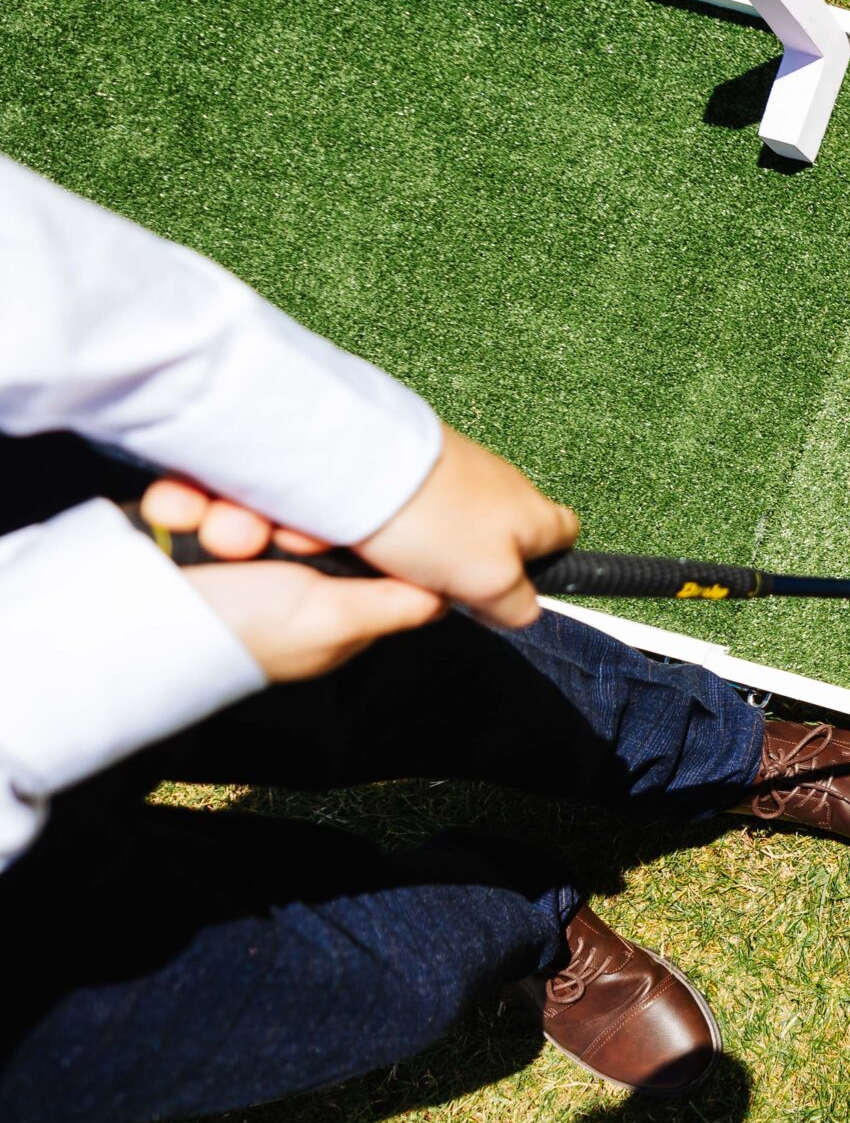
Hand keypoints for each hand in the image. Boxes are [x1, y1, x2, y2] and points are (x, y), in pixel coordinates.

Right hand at [140, 477, 447, 680]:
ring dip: (228, 507)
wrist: (125, 627)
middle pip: (307, 507)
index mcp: (336, 596)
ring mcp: (236, 548)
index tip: (325, 524)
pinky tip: (177, 519)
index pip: (367, 537)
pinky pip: (196, 490)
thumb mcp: (332, 620)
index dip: (353, 517)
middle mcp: (289, 570)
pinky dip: (184, 502)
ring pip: (250, 492)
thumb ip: (394, 605)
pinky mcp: (187, 528)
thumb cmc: (244, 632)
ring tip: (219, 535)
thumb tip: (451, 593)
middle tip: (265, 535)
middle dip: (280, 511)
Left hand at [355, 426, 579, 627]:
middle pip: (506, 535)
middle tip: (447, 583)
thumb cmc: (435, 521)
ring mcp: (467, 468)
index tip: (510, 589)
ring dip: (438, 543)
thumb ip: (517, 605)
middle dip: (477, 562)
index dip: (544, 568)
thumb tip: (523, 612)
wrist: (366, 460)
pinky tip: (384, 531)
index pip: (567, 540)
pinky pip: (426, 501)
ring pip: (461, 521)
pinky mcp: (426, 458)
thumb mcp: (489, 583)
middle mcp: (510, 485)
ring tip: (405, 557)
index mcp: (538, 516)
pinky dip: (410, 520)